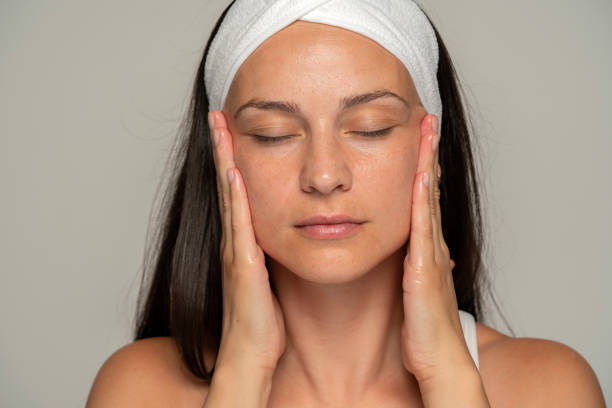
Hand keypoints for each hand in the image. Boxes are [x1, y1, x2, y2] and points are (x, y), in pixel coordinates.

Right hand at [209, 110, 285, 372]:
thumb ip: (267, 252)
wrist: (250, 353)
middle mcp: (234, 241)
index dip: (232, 159)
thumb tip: (278, 233)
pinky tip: (235, 172)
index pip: (236, 191)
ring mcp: (235, 251)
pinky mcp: (243, 266)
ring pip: (229, 197)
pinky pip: (240, 225)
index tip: (231, 129)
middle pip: (227, 185)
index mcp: (242, 242)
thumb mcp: (267, 277)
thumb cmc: (262, 319)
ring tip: (220, 127)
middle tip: (217, 114)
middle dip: (222, 148)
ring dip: (224, 161)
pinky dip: (236, 198)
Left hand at [400, 114, 472, 384]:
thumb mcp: (417, 286)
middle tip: (426, 120)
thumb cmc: (423, 326)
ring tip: (427, 133)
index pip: (423, 199)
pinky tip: (419, 177)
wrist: (438, 357)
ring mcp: (430, 255)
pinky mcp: (423, 270)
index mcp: (426, 248)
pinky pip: (422, 230)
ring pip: (428, 202)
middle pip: (429, 192)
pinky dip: (421, 202)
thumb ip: (416, 264)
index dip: (422, 168)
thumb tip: (417, 250)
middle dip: (428, 155)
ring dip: (427, 166)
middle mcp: (431, 245)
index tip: (419, 139)